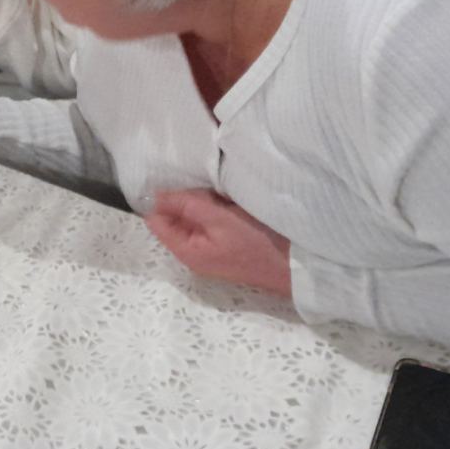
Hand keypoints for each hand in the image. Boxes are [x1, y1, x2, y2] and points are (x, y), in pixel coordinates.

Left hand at [145, 189, 292, 297]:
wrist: (294, 265)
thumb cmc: (256, 242)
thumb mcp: (218, 219)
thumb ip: (186, 205)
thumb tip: (155, 196)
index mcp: (185, 250)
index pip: (156, 220)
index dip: (163, 199)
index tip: (180, 184)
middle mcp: (193, 251)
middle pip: (175, 216)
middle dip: (188, 200)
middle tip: (212, 194)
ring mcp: (209, 248)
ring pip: (194, 215)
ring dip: (205, 202)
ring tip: (224, 198)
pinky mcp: (224, 242)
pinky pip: (210, 219)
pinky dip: (217, 208)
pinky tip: (231, 204)